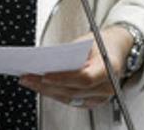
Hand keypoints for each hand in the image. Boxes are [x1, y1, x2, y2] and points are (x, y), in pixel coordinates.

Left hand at [17, 25, 132, 109]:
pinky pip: (70, 100)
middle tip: (28, 77)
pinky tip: (41, 87)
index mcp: (108, 68)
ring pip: (68, 98)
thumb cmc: (102, 43)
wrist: (116, 50)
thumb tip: (45, 62)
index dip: (63, 79)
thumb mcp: (86, 41)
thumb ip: (69, 54)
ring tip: (29, 81)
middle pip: (72, 91)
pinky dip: (54, 93)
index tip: (44, 75)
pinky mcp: (92, 102)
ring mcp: (100, 98)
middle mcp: (107, 87)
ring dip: (46, 90)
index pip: (84, 78)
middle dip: (47, 85)